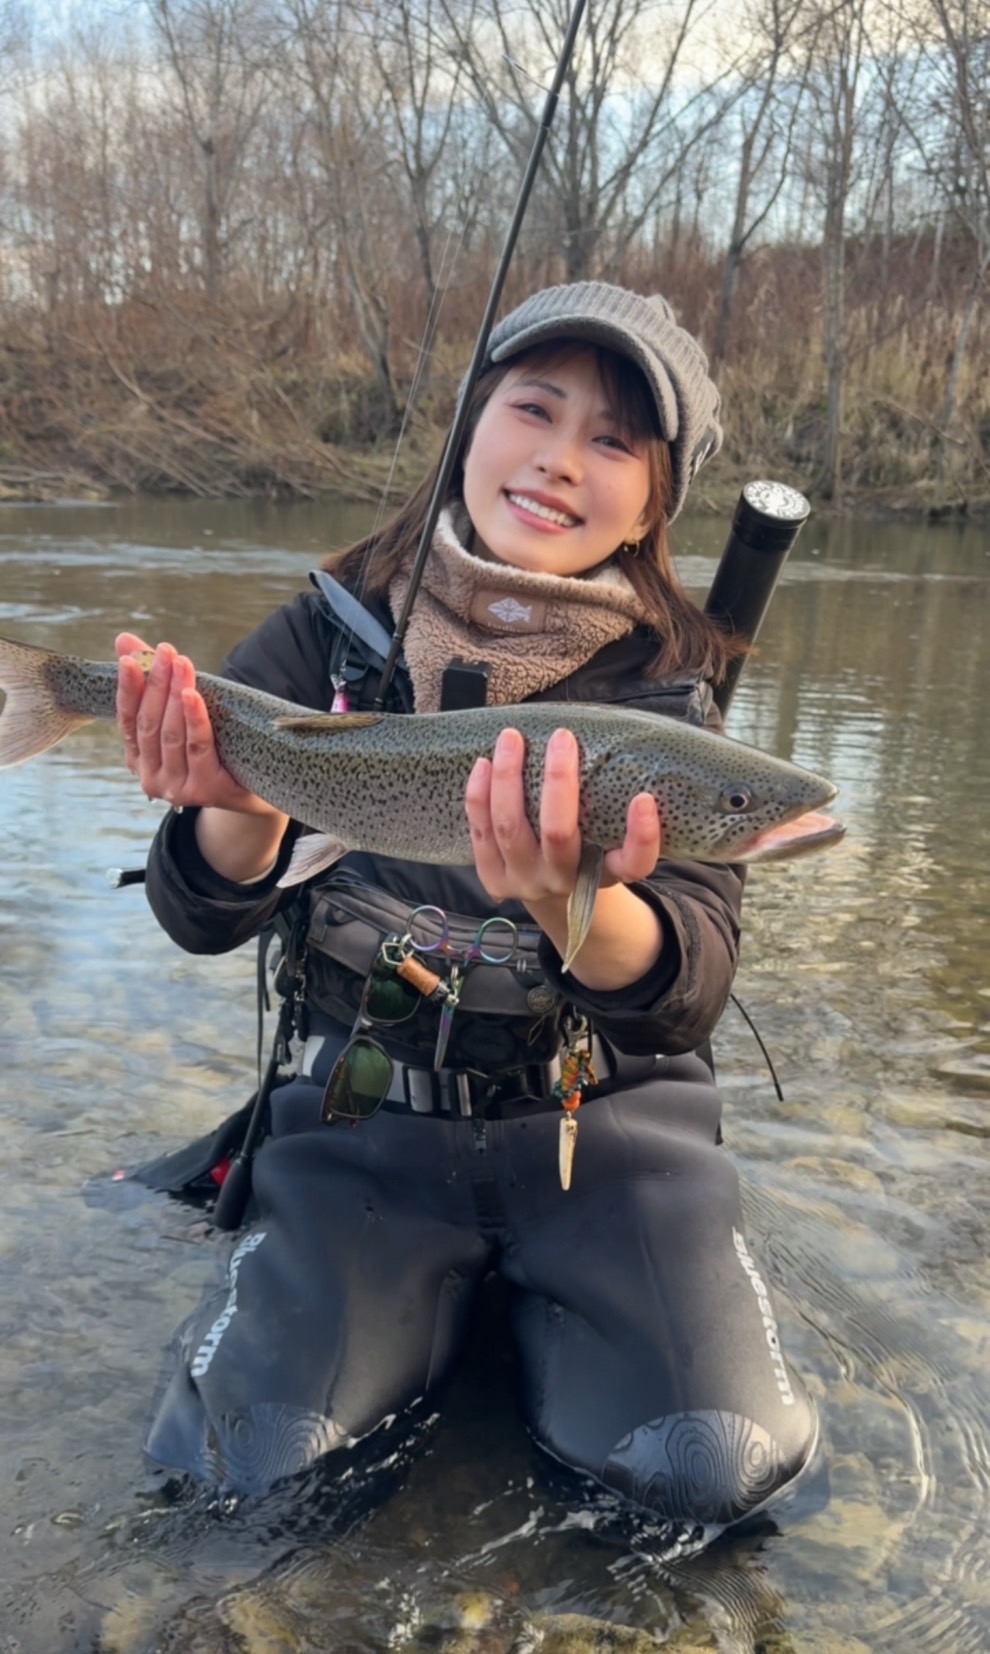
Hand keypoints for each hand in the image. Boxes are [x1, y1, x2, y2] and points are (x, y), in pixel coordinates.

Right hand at [114, 633, 268, 813]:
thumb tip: (124, 640)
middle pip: (149, 724)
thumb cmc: (212, 748)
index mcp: (139, 759)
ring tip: (181, 664)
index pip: (127, 720)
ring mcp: (175, 787)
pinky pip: (197, 747)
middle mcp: (150, 777)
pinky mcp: (203, 789)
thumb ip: (152, 680)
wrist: (252, 789)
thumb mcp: (181, 714)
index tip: (131, 659)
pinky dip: (194, 719)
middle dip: (156, 684)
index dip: (128, 688)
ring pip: (170, 734)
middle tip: (165, 652)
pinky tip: (192, 695)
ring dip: (174, 694)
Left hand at [464, 727, 660, 904]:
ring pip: (510, 828)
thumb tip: (612, 741)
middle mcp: (566, 881)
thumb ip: (613, 804)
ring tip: (512, 738)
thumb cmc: (588, 846)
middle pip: (559, 834)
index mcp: (607, 872)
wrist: (553, 891)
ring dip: (507, 778)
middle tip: (563, 737)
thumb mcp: (611, 835)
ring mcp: (526, 882)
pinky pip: (481, 833)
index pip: (634, 864)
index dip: (642, 836)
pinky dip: (479, 795)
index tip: (644, 799)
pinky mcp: (494, 879)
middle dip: (558, 781)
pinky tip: (483, 763)